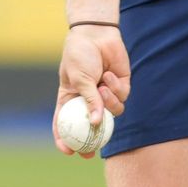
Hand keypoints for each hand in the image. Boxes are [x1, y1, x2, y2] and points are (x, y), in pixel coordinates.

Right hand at [53, 22, 129, 157]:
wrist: (96, 34)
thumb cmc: (80, 54)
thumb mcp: (80, 78)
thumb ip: (89, 100)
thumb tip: (97, 123)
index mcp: (70, 99)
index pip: (65, 125)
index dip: (65, 140)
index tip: (68, 151)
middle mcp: (88, 100)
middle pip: (91, 128)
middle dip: (91, 143)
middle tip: (91, 152)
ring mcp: (105, 95)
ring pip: (112, 112)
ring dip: (108, 101)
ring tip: (102, 86)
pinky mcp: (120, 87)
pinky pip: (121, 97)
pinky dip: (115, 87)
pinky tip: (109, 73)